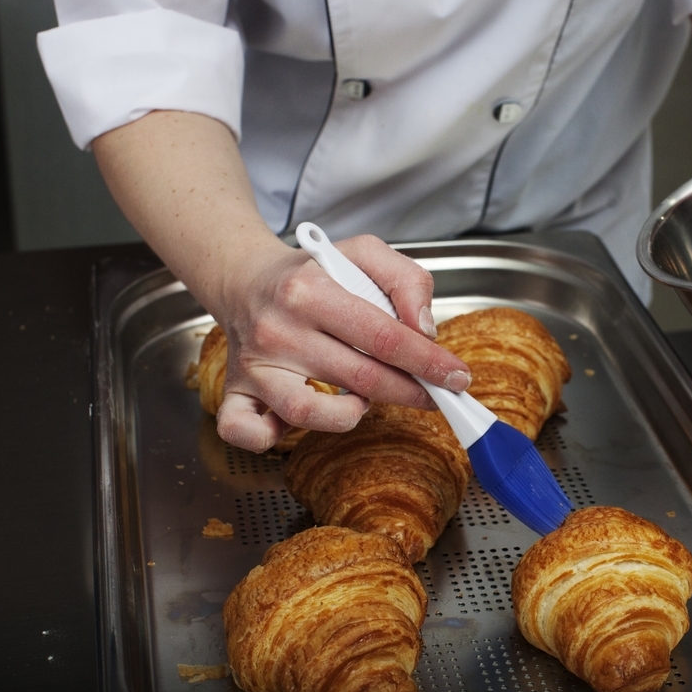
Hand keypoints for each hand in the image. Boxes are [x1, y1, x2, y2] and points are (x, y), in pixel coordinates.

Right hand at [92, 110, 471, 452]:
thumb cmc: (310, 273)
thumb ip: (406, 279)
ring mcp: (254, 366)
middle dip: (410, 392)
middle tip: (434, 395)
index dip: (428, 363)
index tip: (456, 377)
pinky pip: (249, 432)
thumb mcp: (363, 253)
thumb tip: (425, 330)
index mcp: (309, 290)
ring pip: (309, 413)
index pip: (384, 336)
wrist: (245, 279)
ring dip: (351, 415)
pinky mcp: (235, 393)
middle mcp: (278, 330)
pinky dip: (273, 438)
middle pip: (360, 377)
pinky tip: (308, 419)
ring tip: (363, 398)